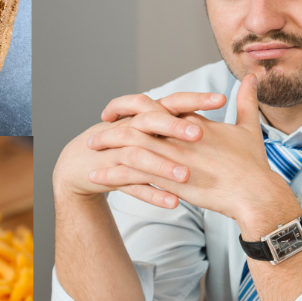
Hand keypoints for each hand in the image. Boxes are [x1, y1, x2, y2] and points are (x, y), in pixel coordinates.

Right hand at [53, 92, 225, 208]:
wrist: (80, 161)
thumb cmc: (122, 143)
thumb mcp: (145, 128)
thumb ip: (174, 121)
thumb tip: (212, 114)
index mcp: (144, 116)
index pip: (170, 101)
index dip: (193, 98)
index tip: (221, 98)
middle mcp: (130, 129)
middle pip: (150, 122)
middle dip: (174, 127)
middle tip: (200, 133)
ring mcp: (117, 152)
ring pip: (140, 156)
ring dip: (162, 166)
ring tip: (187, 176)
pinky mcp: (109, 174)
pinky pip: (131, 185)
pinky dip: (151, 194)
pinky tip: (173, 202)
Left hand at [88, 76, 299, 236]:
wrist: (256, 194)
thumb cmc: (253, 165)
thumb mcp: (249, 128)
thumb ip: (246, 102)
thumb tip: (251, 78)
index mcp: (192, 122)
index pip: (157, 106)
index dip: (136, 106)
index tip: (120, 109)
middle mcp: (177, 136)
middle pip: (136, 123)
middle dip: (114, 125)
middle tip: (98, 128)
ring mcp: (171, 158)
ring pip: (128, 146)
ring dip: (106, 147)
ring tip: (89, 149)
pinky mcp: (167, 180)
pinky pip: (131, 175)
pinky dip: (111, 174)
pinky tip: (96, 177)